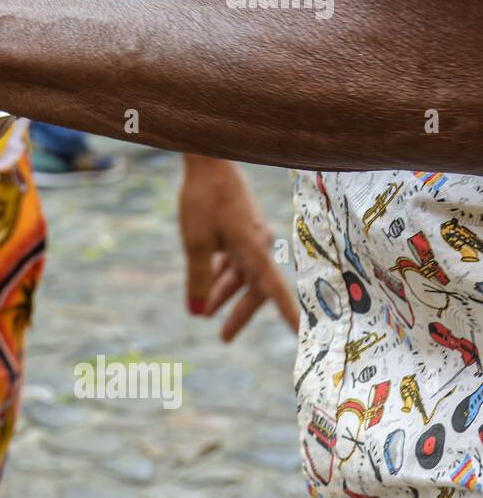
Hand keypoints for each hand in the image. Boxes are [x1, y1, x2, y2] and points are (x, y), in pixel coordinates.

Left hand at [179, 155, 299, 340]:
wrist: (208, 158)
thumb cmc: (203, 198)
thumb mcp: (195, 242)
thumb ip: (198, 278)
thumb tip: (197, 313)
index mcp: (254, 249)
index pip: (274, 291)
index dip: (288, 315)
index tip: (302, 336)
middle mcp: (258, 244)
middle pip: (254, 288)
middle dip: (238, 313)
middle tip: (224, 338)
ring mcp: (250, 234)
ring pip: (241, 273)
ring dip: (224, 292)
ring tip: (204, 313)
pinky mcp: (240, 226)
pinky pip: (234, 257)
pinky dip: (221, 271)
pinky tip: (207, 281)